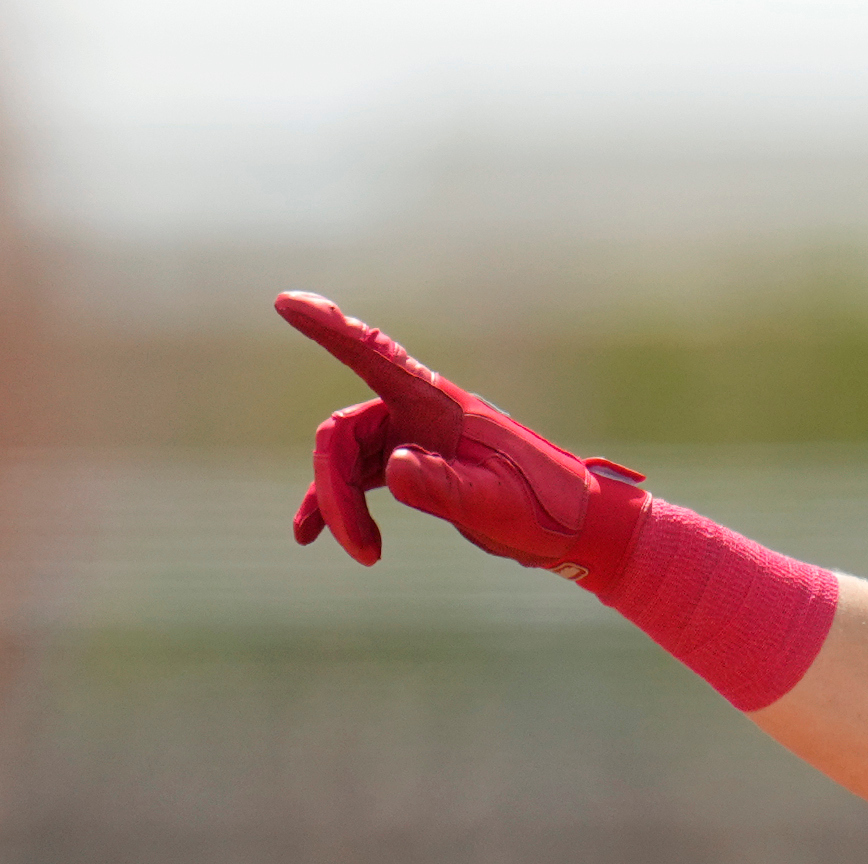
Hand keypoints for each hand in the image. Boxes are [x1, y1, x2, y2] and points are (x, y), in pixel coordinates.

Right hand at [276, 292, 643, 576]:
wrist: (578, 528)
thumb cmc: (547, 510)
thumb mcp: (497, 504)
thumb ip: (445, 486)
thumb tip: (392, 467)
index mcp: (441, 405)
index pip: (375, 357)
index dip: (329, 328)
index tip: (286, 302)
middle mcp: (419, 412)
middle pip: (343, 433)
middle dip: (335, 488)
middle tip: (362, 549)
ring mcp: (413, 437)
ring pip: (346, 459)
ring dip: (339, 505)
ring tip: (365, 555)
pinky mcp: (414, 465)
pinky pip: (358, 477)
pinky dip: (337, 504)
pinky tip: (313, 535)